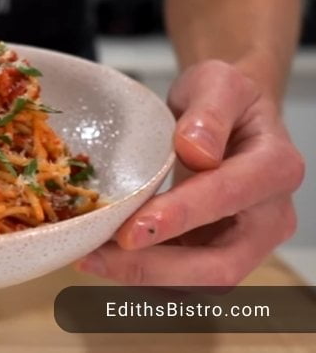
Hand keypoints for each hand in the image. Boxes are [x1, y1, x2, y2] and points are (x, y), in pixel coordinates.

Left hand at [77, 60, 304, 285]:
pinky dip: (143, 275)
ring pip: (200, 283)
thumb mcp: (217, 82)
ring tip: (91, 259)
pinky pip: (184, 280)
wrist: (225, 116)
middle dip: (156, 268)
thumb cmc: (220, 99)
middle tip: (98, 257)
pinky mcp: (218, 254)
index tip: (131, 230)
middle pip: (221, 266)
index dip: (179, 218)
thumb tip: (196, 150)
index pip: (228, 199)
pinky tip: (105, 258)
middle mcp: (270, 217)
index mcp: (274, 168)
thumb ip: (210, 110)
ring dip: (143, 278)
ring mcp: (247, 243)